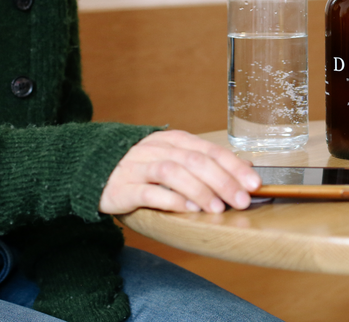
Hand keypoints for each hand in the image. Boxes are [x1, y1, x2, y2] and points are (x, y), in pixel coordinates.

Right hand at [99, 130, 260, 214]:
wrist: (94, 171)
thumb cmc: (144, 168)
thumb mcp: (176, 158)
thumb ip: (208, 162)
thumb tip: (246, 167)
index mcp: (174, 140)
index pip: (210, 150)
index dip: (234, 166)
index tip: (254, 183)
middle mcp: (158, 149)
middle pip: (195, 161)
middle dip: (222, 181)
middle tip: (241, 200)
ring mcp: (138, 166)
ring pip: (173, 172)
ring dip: (199, 190)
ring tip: (216, 208)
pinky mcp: (123, 187)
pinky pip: (148, 191)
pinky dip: (170, 199)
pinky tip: (185, 209)